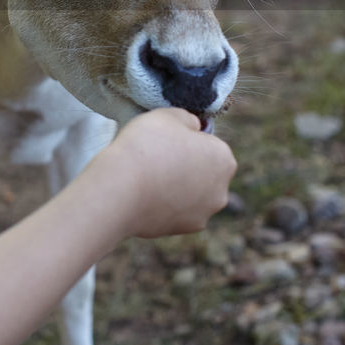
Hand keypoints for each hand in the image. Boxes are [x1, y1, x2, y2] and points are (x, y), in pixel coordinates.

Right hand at [93, 107, 236, 238]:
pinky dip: (165, 205)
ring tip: (148, 179)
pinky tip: (145, 197)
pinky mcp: (184, 229)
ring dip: (177, 187)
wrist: (120, 188)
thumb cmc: (145, 145)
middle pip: (205, 172)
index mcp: (223, 158)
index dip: (185, 140)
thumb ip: (189, 119)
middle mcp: (221, 189)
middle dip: (187, 166)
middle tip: (156, 159)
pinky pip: (177, 212)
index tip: (164, 141)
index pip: (208, 143)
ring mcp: (204, 213)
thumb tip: (195, 128)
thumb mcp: (169, 115)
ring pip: (192, 194)